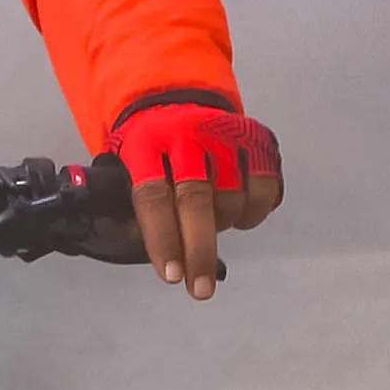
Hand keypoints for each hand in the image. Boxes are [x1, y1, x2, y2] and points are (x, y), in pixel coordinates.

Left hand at [106, 96, 282, 302]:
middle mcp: (186, 134)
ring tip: (206, 225)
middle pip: (196, 199)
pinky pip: (263, 189)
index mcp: (145, 143)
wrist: (177, 101)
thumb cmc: (150, 149)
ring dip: (222, 227)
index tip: (172, 275)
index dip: (163, 239)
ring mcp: (224, 133)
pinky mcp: (255, 138)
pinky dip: (252, 213)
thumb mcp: (126, 170)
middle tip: (200, 288)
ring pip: (231, 198)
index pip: (153, 196)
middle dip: (198, 250)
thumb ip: (128, 210)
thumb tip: (133, 249)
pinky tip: (236, 211)